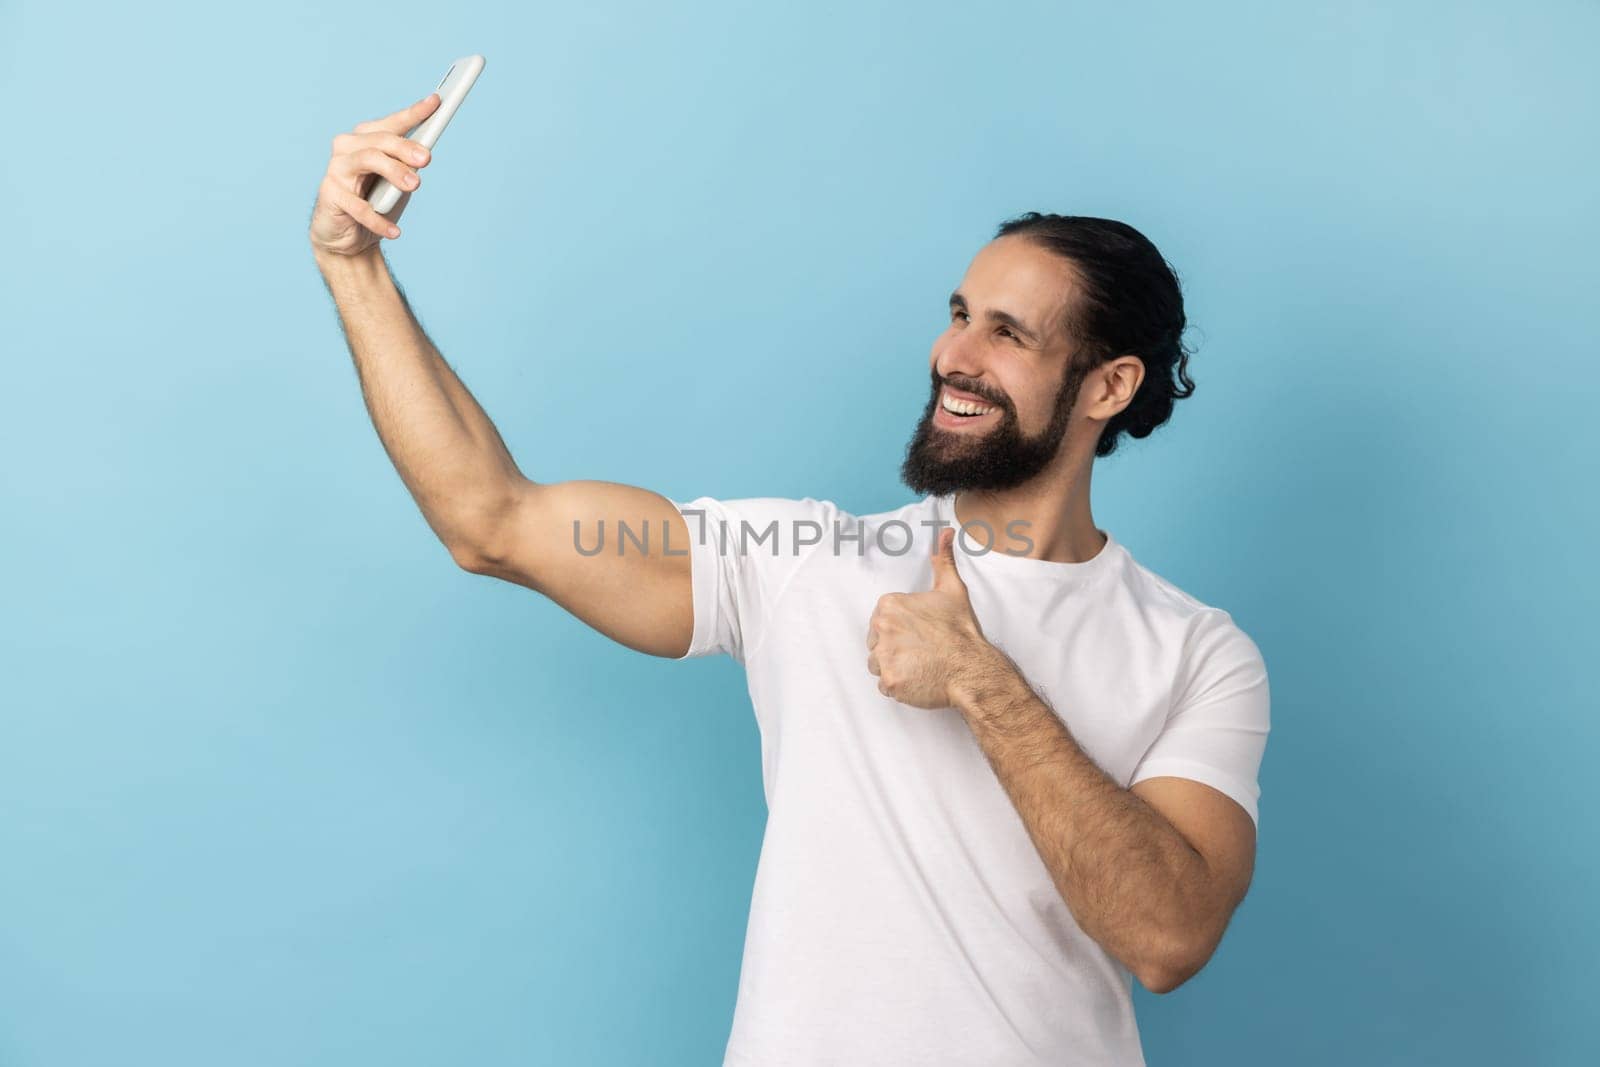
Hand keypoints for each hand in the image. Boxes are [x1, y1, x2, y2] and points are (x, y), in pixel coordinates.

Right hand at [308, 93, 439, 257]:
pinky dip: (377, 218)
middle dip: (405, 147)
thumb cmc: (376, 202)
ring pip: (367, 160)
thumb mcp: (398, 182)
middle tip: (426, 159)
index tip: (436, 102)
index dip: (414, 112)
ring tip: (415, 185)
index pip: (392, 123)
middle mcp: (348, 147)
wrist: (348, 238)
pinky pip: (357, 205)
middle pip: (380, 140)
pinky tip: (394, 231)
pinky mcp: (329, 194)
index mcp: (367, 138)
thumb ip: (408, 165)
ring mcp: (336, 169)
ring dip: (394, 171)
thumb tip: (424, 153)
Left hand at [867, 527, 997, 708]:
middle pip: (876, 642)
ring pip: (877, 664)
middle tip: (921, 651)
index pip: (881, 621)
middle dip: (895, 648)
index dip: (901, 630)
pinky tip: (918, 679)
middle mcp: (882, 628)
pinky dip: (899, 686)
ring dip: (895, 667)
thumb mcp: (952, 590)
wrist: (972, 667)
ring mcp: (884, 656)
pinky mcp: (889, 680)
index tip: (919, 634)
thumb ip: (943, 561)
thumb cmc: (961, 631)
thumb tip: (945, 533)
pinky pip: (884, 685)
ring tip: (920, 665)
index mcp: (889, 605)